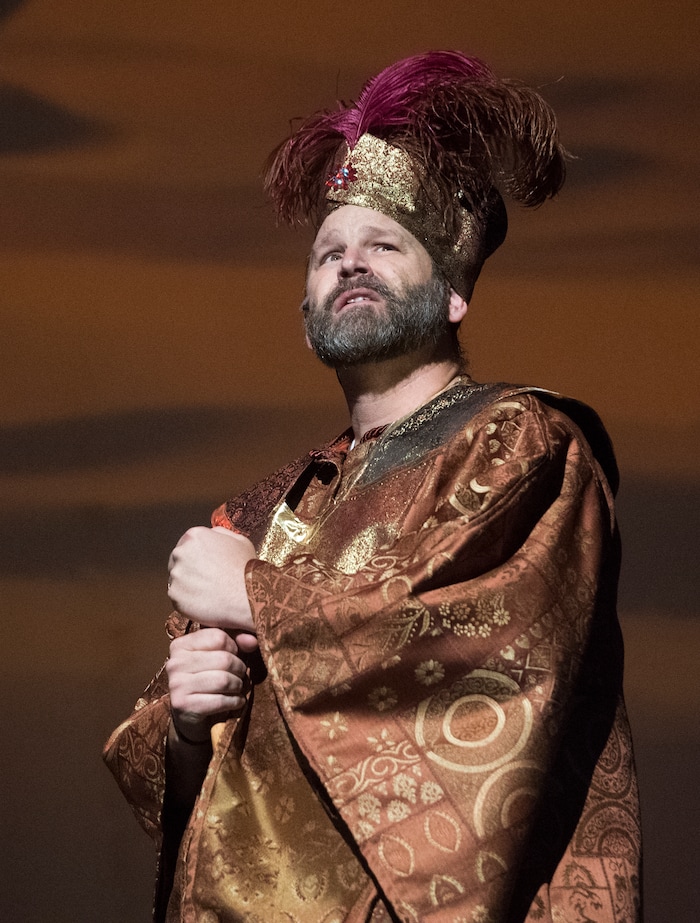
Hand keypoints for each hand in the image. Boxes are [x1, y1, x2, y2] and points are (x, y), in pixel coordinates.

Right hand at [166, 628, 250, 742]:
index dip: (234, 648)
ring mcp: (176, 684)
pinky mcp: (183, 705)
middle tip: (240, 677)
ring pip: (223, 680)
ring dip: (238, 686)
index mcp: (180, 645)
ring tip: (237, 689)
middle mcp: (175, 663)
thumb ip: (236, 643)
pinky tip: (235, 702)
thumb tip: (252, 640)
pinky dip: (235, 702)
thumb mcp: (218, 657)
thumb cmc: (207, 682)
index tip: (233, 657)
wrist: (189, 717)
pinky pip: (220, 700)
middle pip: (224, 659)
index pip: (219, 637)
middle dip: (239, 669)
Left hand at [167, 526, 256, 633]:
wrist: (248, 597)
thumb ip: (220, 534)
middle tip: (207, 579)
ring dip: (188, 585)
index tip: (203, 565)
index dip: (195, 556)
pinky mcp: (174, 594)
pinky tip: (204, 600)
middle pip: (177, 561)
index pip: (185, 544)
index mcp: (195, 536)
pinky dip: (187, 601)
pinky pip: (177, 597)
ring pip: (177, 580)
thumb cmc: (246, 570)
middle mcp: (181, 552)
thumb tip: (212, 534)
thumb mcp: (240, 541)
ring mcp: (176, 574)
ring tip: (208, 591)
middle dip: (189, 570)